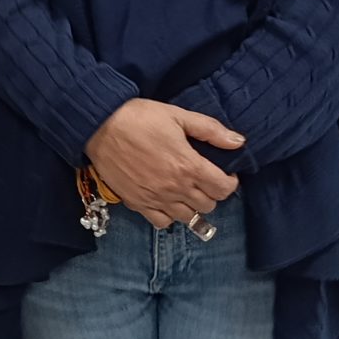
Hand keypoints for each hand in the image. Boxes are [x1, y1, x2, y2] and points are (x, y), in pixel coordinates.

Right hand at [85, 100, 242, 228]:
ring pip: (187, 217)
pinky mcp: (138, 204)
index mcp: (189, 166)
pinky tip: (166, 200)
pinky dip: (168, 215)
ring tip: (185, 189)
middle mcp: (175, 189)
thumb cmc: (139, 117)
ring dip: (192, 205)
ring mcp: (156, 199)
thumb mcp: (178, 116)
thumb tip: (239, 142)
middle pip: (208, 205)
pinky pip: (161, 223)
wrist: (99, 126)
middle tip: (203, 177)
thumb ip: (210, 130)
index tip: (223, 172)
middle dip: (211, 192)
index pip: (223, 189)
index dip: (229, 182)